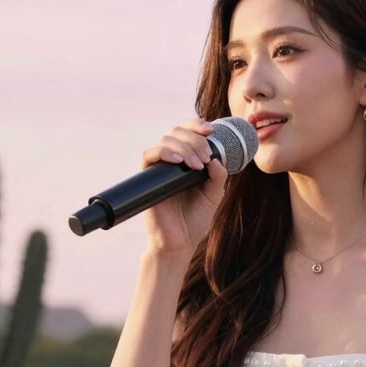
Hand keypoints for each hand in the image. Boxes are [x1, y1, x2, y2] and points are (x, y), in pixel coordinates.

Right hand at [140, 117, 228, 253]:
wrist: (180, 242)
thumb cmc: (195, 219)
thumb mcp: (213, 195)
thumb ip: (217, 177)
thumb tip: (216, 158)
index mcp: (188, 160)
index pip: (189, 132)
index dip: (197, 125)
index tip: (210, 130)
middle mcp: (172, 160)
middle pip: (178, 131)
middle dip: (195, 139)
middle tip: (206, 157)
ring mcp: (160, 168)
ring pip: (166, 140)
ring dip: (185, 147)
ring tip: (197, 165)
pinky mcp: (148, 177)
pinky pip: (150, 155)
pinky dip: (165, 153)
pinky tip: (179, 161)